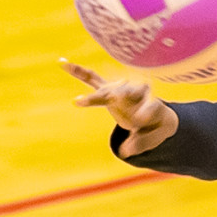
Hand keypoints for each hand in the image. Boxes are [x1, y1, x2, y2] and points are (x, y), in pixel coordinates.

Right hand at [61, 58, 178, 155]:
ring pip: (106, 89)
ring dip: (95, 96)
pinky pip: (91, 79)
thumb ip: (141, 143)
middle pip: (127, 93)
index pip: (149, 106)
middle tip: (113, 98)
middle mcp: (137, 92)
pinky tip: (62, 64)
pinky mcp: (107, 89)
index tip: (140, 119)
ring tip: (79, 102)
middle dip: (120, 96)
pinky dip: (77, 72)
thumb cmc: (154, 126)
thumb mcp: (154, 137)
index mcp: (153, 103)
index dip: (145, 112)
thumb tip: (124, 152)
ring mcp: (120, 89)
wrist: (154, 114)